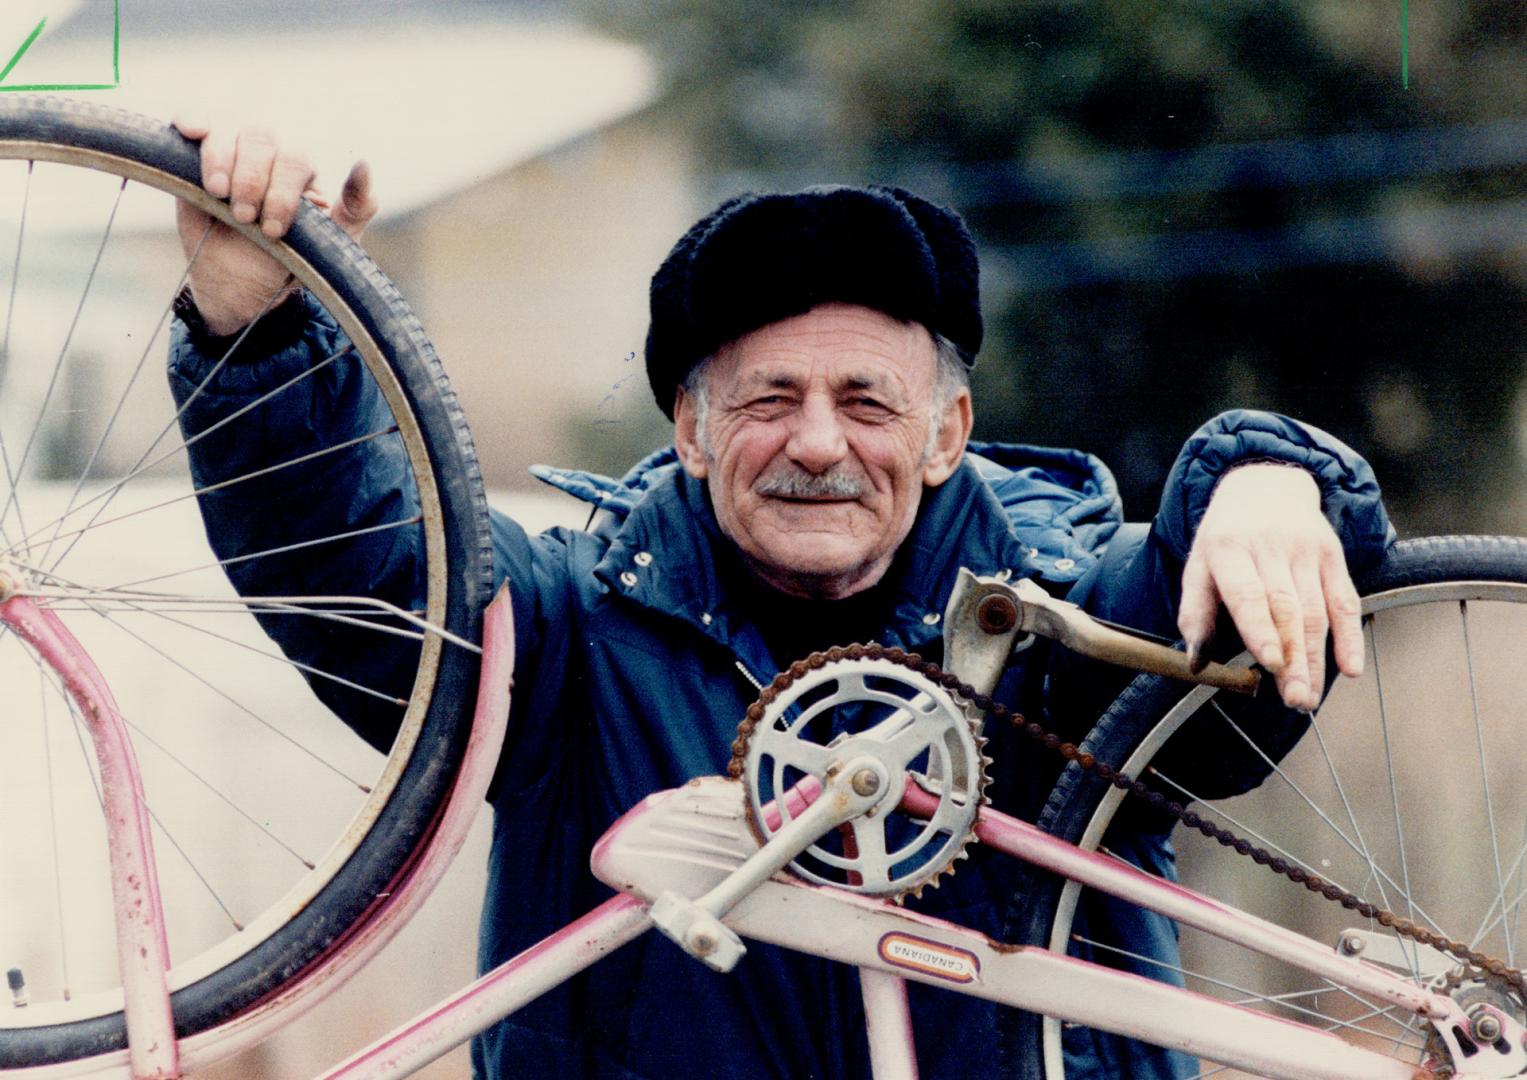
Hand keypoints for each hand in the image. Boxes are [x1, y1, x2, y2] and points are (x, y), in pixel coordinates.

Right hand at [170, 115, 378, 334]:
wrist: (242, 285)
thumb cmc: (290, 261)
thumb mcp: (332, 244)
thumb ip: (356, 208)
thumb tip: (363, 165)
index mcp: (301, 168)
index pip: (295, 160)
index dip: (283, 193)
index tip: (273, 231)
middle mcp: (268, 151)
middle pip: (261, 137)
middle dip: (252, 181)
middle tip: (244, 218)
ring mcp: (231, 148)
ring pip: (228, 126)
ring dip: (221, 160)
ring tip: (219, 195)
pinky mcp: (194, 153)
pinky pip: (194, 120)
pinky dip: (191, 119)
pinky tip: (190, 130)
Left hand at [1177, 463, 1363, 709]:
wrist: (1265, 486)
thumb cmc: (1225, 538)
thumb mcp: (1198, 565)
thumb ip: (1195, 613)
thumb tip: (1195, 662)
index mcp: (1228, 548)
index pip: (1248, 593)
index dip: (1260, 630)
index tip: (1270, 664)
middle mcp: (1270, 547)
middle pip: (1286, 610)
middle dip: (1293, 659)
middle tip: (1295, 700)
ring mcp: (1306, 550)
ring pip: (1315, 611)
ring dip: (1316, 659)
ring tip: (1309, 697)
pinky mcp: (1332, 555)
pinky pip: (1344, 599)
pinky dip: (1351, 636)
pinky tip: (1351, 668)